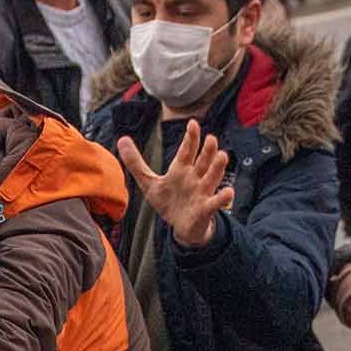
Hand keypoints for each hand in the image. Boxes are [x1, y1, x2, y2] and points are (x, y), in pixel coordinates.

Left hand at [118, 119, 233, 248]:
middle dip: (207, 150)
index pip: (187, 151)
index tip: (192, 123)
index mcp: (181, 169)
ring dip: (217, 167)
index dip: (190, 138)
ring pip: (212, 177)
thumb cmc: (168, 201)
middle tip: (211, 138)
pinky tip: (228, 192)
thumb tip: (121, 139)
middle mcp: (195, 177)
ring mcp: (202, 192)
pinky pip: (216, 202)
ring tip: (223, 156)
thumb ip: (136, 163)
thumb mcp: (149, 182)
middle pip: (202, 161)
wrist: (180, 227)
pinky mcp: (205, 208)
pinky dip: (222, 197)